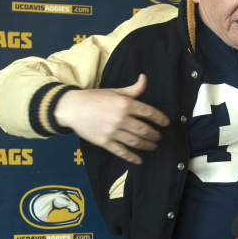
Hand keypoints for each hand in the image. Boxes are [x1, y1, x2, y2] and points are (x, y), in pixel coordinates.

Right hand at [53, 75, 170, 163]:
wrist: (72, 108)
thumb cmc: (93, 98)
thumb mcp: (114, 91)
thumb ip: (132, 89)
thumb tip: (144, 79)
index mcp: (125, 103)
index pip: (148, 112)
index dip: (160, 118)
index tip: (165, 123)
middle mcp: (121, 118)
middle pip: (144, 130)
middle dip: (154, 135)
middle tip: (158, 137)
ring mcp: (113, 132)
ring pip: (136, 142)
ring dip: (147, 145)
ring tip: (153, 146)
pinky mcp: (105, 142)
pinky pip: (122, 152)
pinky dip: (132, 157)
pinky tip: (139, 160)